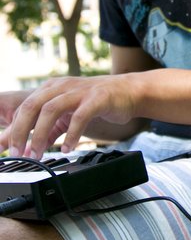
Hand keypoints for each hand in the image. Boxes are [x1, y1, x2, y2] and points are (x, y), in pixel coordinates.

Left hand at [0, 75, 137, 158]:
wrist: (129, 92)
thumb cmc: (99, 102)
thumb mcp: (69, 113)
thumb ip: (50, 128)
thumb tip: (29, 146)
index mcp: (52, 88)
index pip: (24, 107)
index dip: (13, 129)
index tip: (8, 150)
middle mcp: (63, 86)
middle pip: (32, 106)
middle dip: (20, 131)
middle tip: (17, 153)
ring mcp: (80, 91)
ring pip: (51, 109)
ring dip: (40, 134)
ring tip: (38, 153)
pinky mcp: (97, 99)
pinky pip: (80, 117)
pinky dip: (71, 134)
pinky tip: (67, 148)